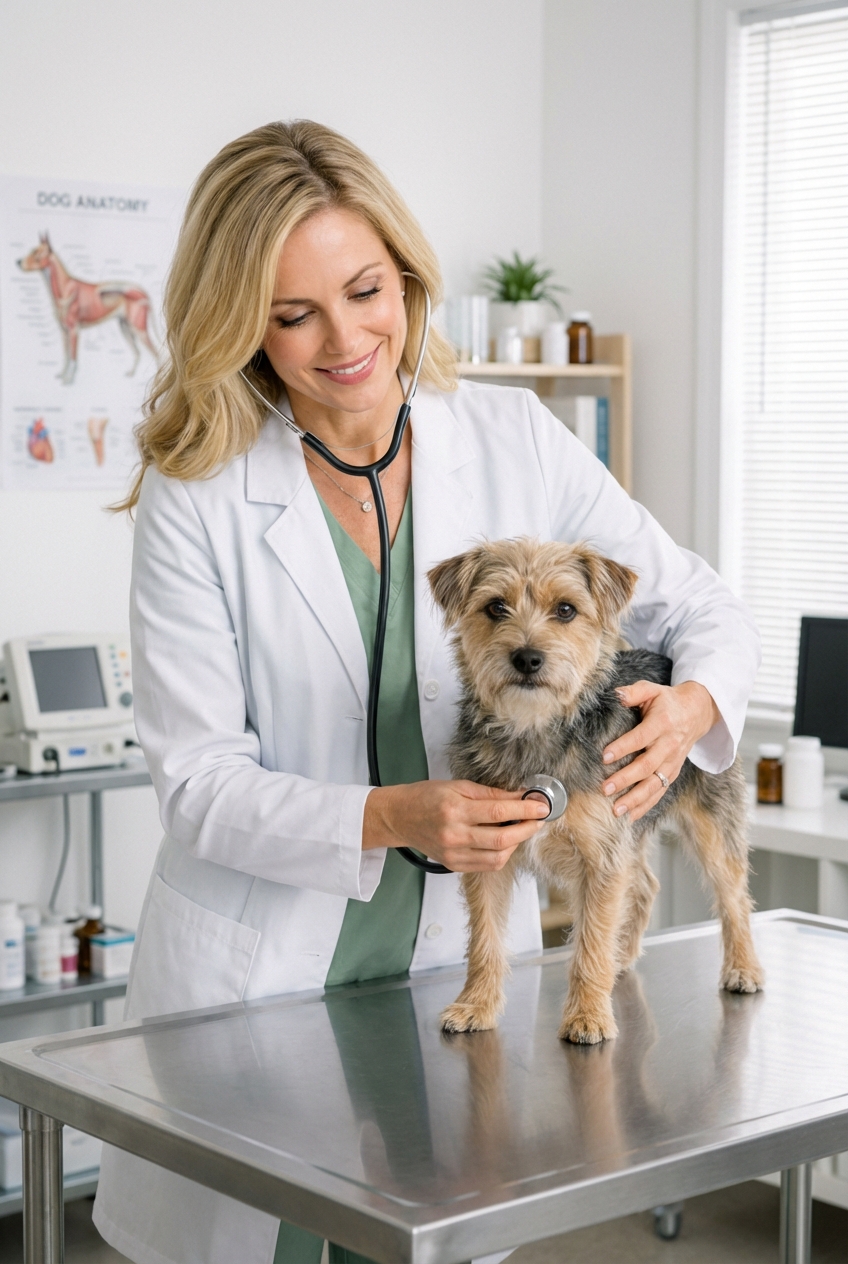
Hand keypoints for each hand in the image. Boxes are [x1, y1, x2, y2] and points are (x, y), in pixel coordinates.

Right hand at [363, 780, 549, 871]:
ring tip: (522, 829)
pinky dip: (501, 854)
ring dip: (516, 843)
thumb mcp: (458, 786)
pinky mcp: (453, 865)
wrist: (399, 816)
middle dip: (527, 829)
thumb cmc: (425, 797)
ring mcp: (453, 854)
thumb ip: (490, 794)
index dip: (525, 809)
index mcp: (455, 810)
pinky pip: (486, 865)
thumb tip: (520, 796)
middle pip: (503, 838)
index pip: (500, 811)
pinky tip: (505, 841)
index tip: (542, 806)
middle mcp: (454, 835)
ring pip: (498, 857)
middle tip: (539, 819)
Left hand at [600, 680, 719, 821]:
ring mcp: (673, 761)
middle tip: (605, 789)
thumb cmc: (667, 701)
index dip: (623, 747)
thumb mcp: (652, 690)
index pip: (641, 738)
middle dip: (626, 779)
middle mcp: (669, 745)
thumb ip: (634, 692)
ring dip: (636, 799)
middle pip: (647, 766)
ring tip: (616, 810)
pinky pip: (660, 791)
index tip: (604, 757)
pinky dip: (646, 805)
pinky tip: (631, 816)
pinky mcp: (673, 772)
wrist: (696, 712)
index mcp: (663, 723)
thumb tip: (616, 695)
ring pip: (655, 784)